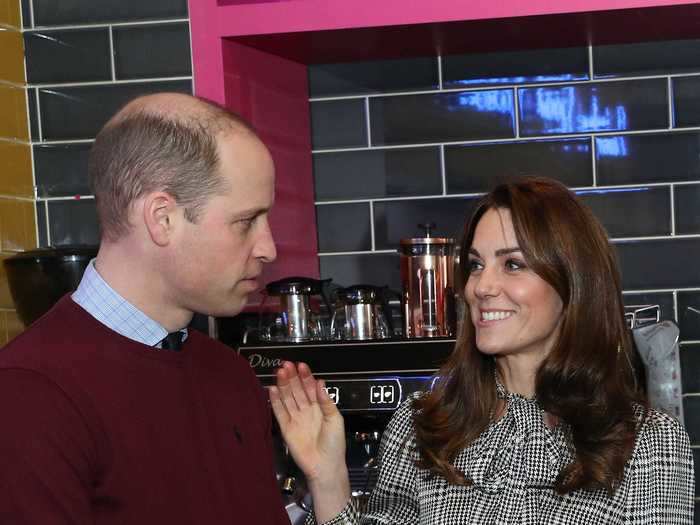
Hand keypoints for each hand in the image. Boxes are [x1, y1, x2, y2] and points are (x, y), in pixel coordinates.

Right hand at [269, 361, 349, 520]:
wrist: (325, 466)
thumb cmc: (334, 444)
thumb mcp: (335, 419)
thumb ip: (326, 401)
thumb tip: (320, 382)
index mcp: (319, 407)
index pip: (311, 388)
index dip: (306, 376)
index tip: (301, 365)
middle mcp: (306, 410)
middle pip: (297, 390)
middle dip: (292, 377)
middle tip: (287, 365)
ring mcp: (295, 418)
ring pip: (288, 398)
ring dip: (283, 385)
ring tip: (279, 372)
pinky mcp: (286, 428)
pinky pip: (279, 412)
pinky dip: (275, 401)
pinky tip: (272, 389)